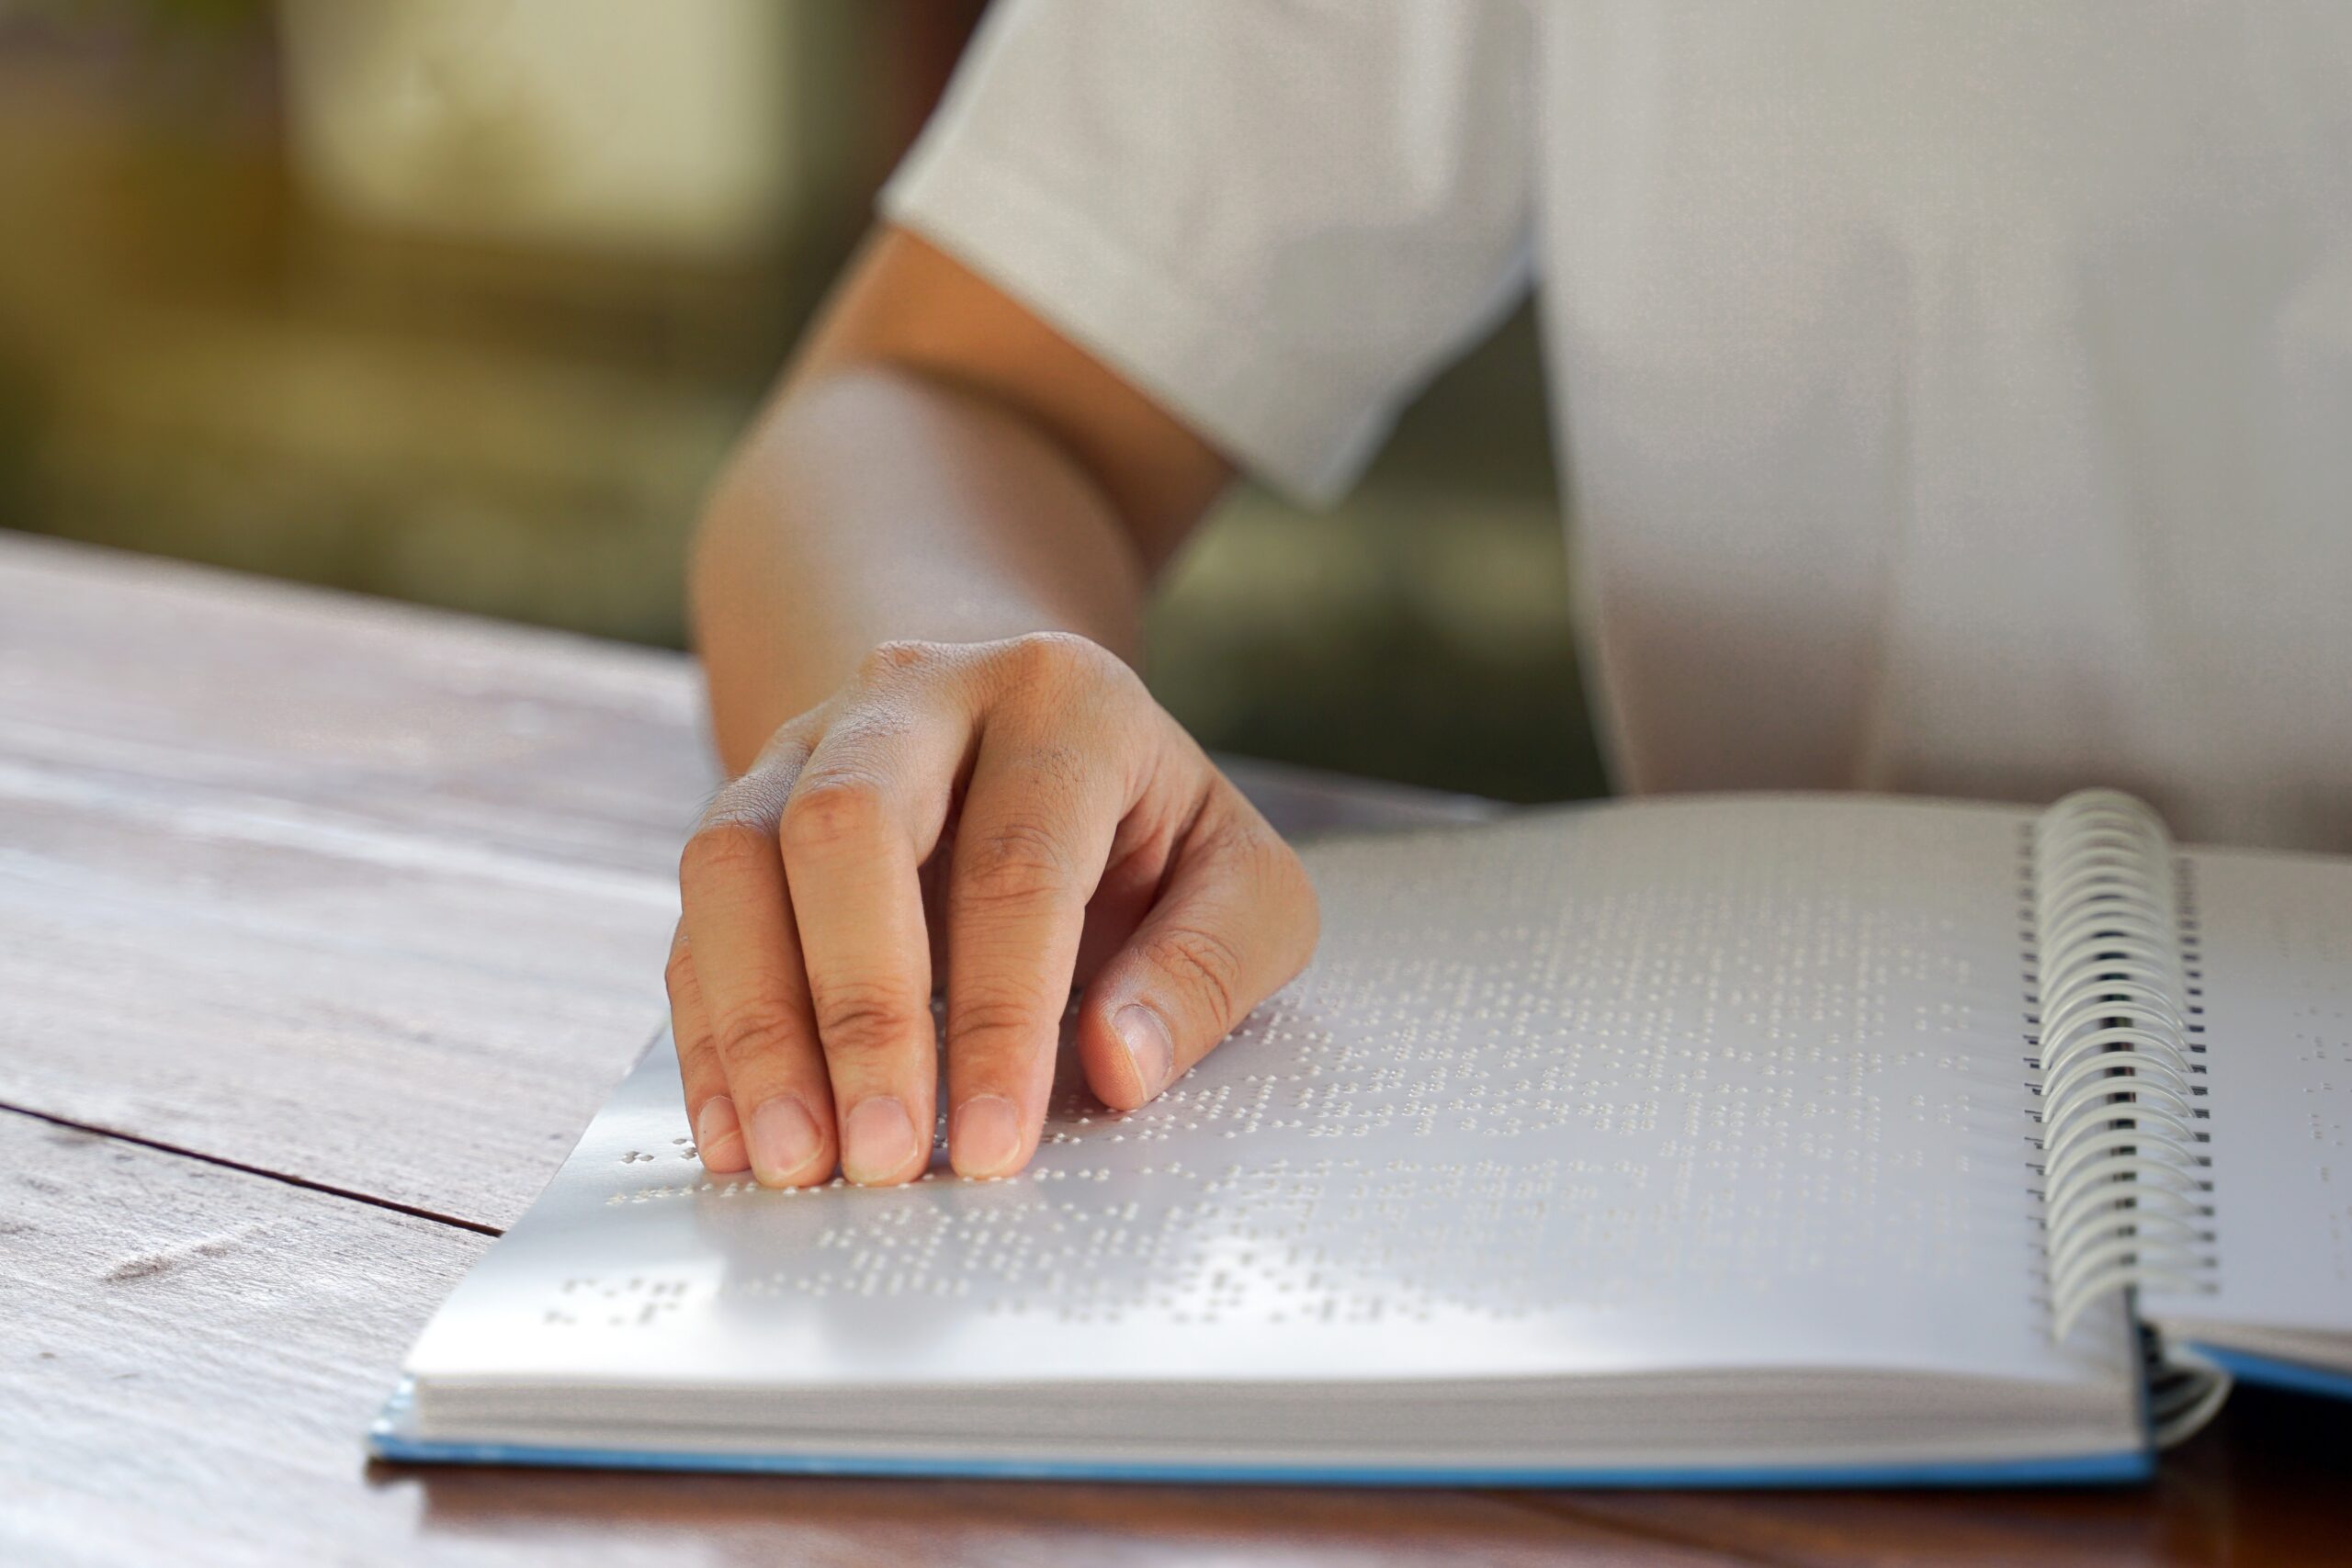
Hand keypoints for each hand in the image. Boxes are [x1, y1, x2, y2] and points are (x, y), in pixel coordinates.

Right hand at [665, 633, 1318, 1186]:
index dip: (1003, 1014)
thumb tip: (1117, 1063)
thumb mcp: (1242, 884)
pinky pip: (698, 917)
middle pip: (846, 825)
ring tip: (798, 1161)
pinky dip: (712, 1035)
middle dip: (858, 1009)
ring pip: (736, 857)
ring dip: (759, 1027)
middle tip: (880, 1158)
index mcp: (1062, 697)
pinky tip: (745, 1135)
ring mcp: (812, 742)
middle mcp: (919, 694)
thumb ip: (1206, 969)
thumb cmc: (1152, 829)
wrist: (1029, 734)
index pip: (1018, 861)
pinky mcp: (745, 809)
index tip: (992, 1145)